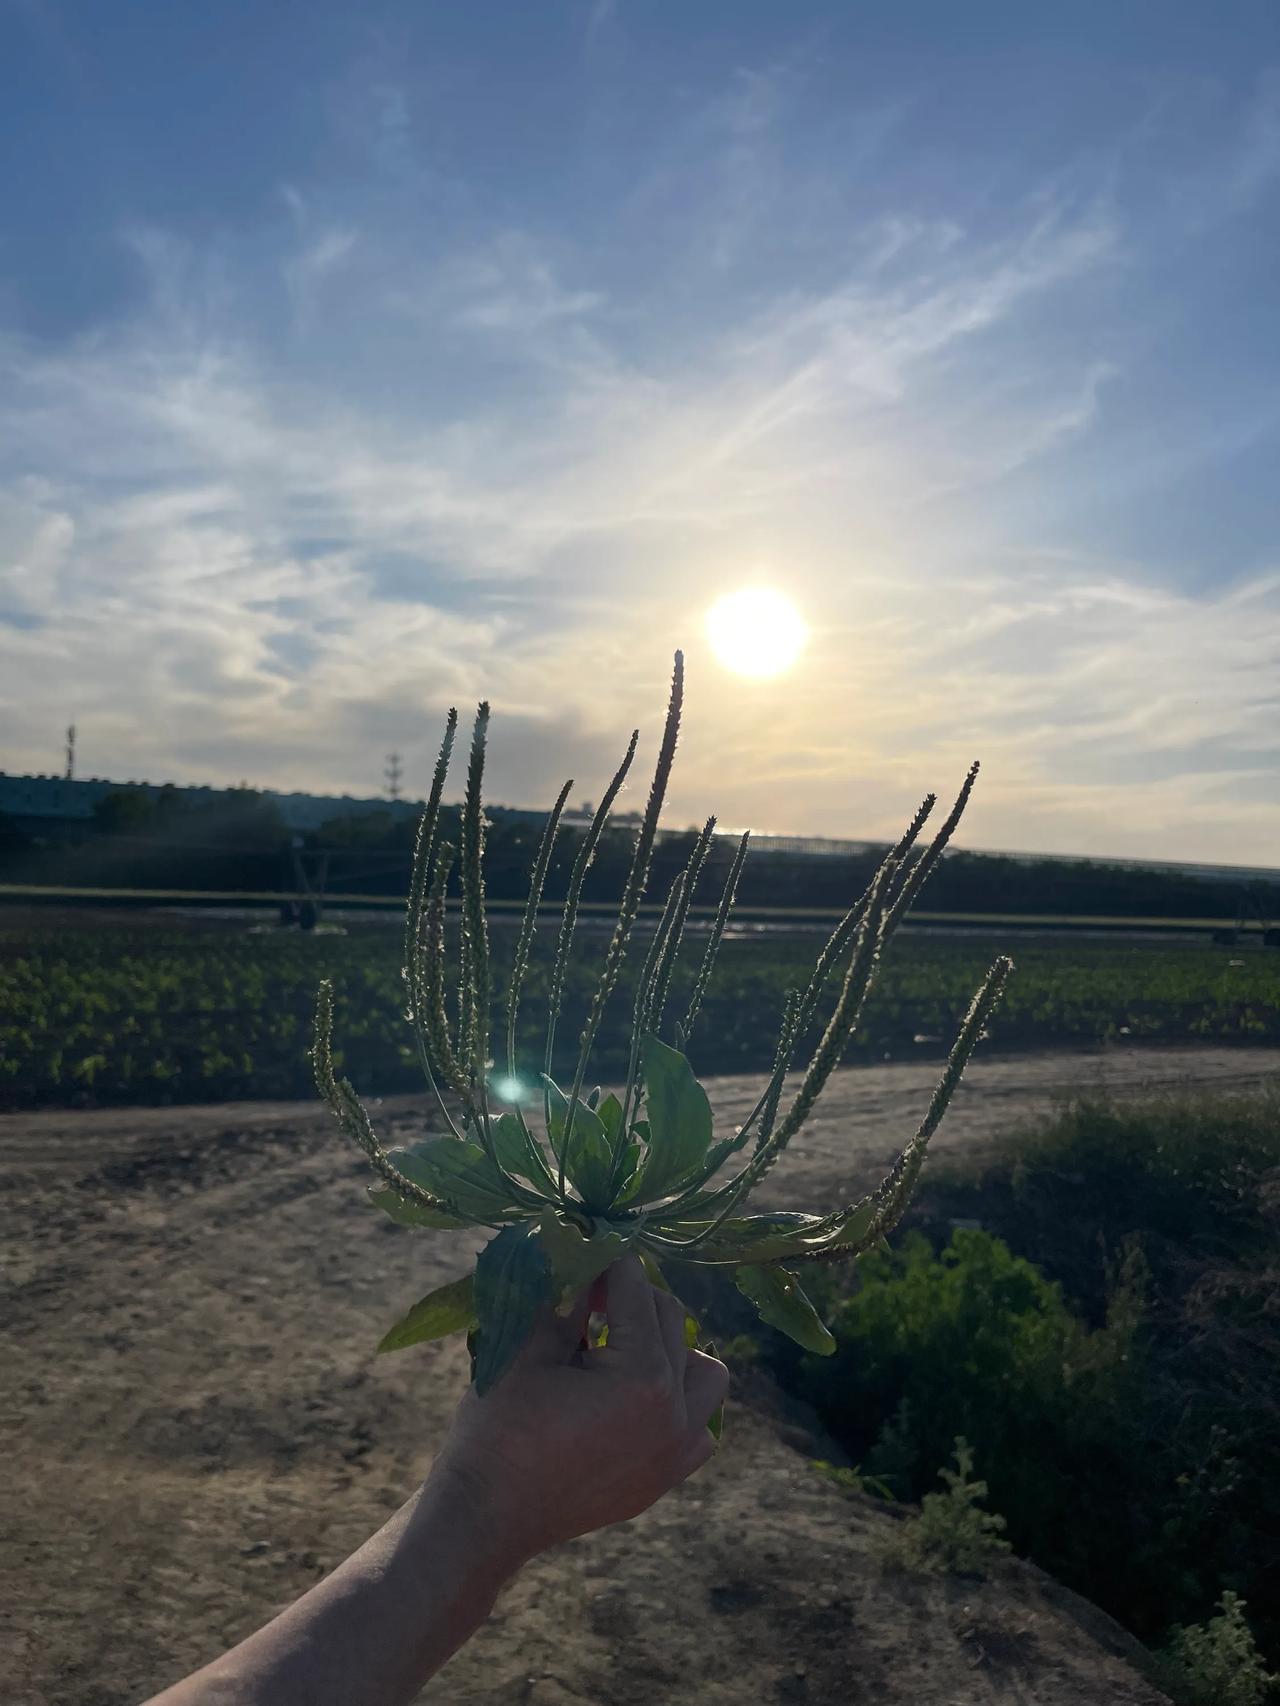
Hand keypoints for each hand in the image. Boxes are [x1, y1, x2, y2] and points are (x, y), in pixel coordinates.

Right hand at [430, 1254, 728, 1568]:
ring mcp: (675, 1452)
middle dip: (631, 1298)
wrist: (485, 1517)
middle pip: (670, 1320)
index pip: (635, 1289)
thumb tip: (578, 1247)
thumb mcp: (527, 1350)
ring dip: (669, 1348)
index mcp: (644, 1377)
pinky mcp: (665, 1478)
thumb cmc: (499, 1430)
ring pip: (703, 1372)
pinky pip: (698, 1425)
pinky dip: (678, 1402)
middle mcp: (676, 1413)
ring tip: (621, 1347)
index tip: (581, 1250)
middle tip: (587, 1296)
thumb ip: (563, 1297)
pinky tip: (631, 1398)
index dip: (604, 1262)